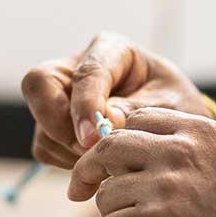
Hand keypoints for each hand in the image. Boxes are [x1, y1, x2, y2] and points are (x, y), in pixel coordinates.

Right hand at [19, 32, 215, 169]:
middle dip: (56, 122)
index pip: (86, 72)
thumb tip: (100, 129)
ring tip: (108, 161)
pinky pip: (45, 147)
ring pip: (42, 123)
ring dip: (68, 150)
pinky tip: (98, 165)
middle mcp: (77, 68)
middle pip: (39, 84)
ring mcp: (61, 97)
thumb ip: (136, 114)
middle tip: (87, 150)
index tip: (93, 139)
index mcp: (111, 51)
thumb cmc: (176, 107)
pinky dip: (67, 162)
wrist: (175, 129)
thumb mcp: (170, 107)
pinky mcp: (55, 125)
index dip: (84, 105)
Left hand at [70, 105, 215, 216]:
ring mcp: (163, 188)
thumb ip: (189, 152)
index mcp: (204, 133)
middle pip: (109, 147)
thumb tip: (133, 149)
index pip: (140, 119)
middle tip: (80, 190)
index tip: (110, 162)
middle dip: (89, 169)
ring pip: (105, 196)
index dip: (120, 142)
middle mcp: (182, 152)